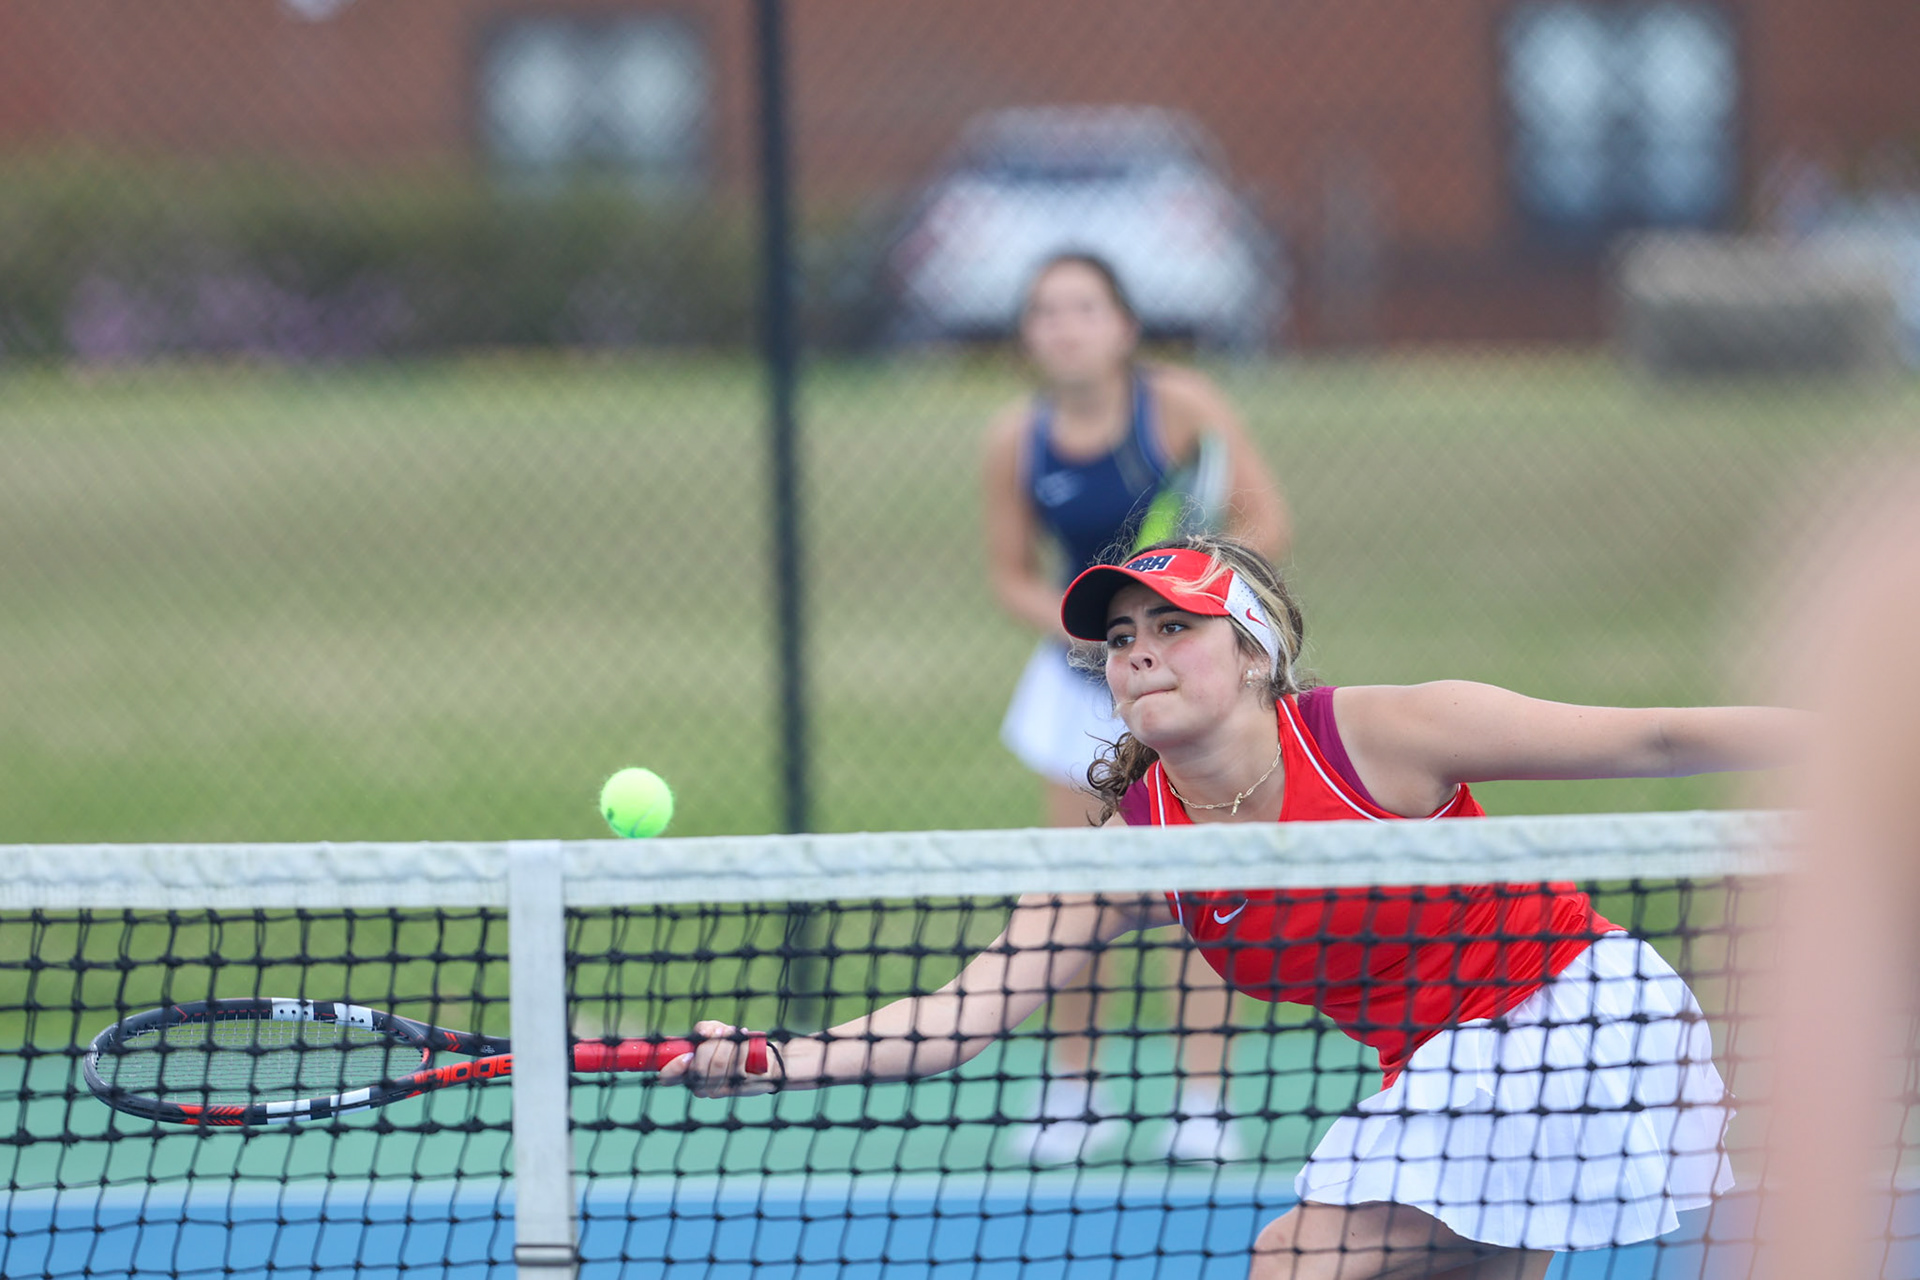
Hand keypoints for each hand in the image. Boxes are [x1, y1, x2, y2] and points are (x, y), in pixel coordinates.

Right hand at [655, 1020, 780, 1096]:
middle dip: (711, 1045)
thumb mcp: (716, 1031)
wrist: (765, 1057)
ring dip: (727, 1043)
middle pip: (697, 1068)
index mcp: (688, 1073)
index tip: (688, 1055)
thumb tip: (703, 1033)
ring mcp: (718, 1090)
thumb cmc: (735, 1043)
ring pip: (717, 1065)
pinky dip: (741, 1047)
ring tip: (736, 1034)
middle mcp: (701, 1086)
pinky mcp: (737, 1088)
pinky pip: (736, 1066)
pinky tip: (746, 1040)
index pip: (668, 1078)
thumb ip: (704, 1030)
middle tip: (722, 1031)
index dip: (673, 1068)